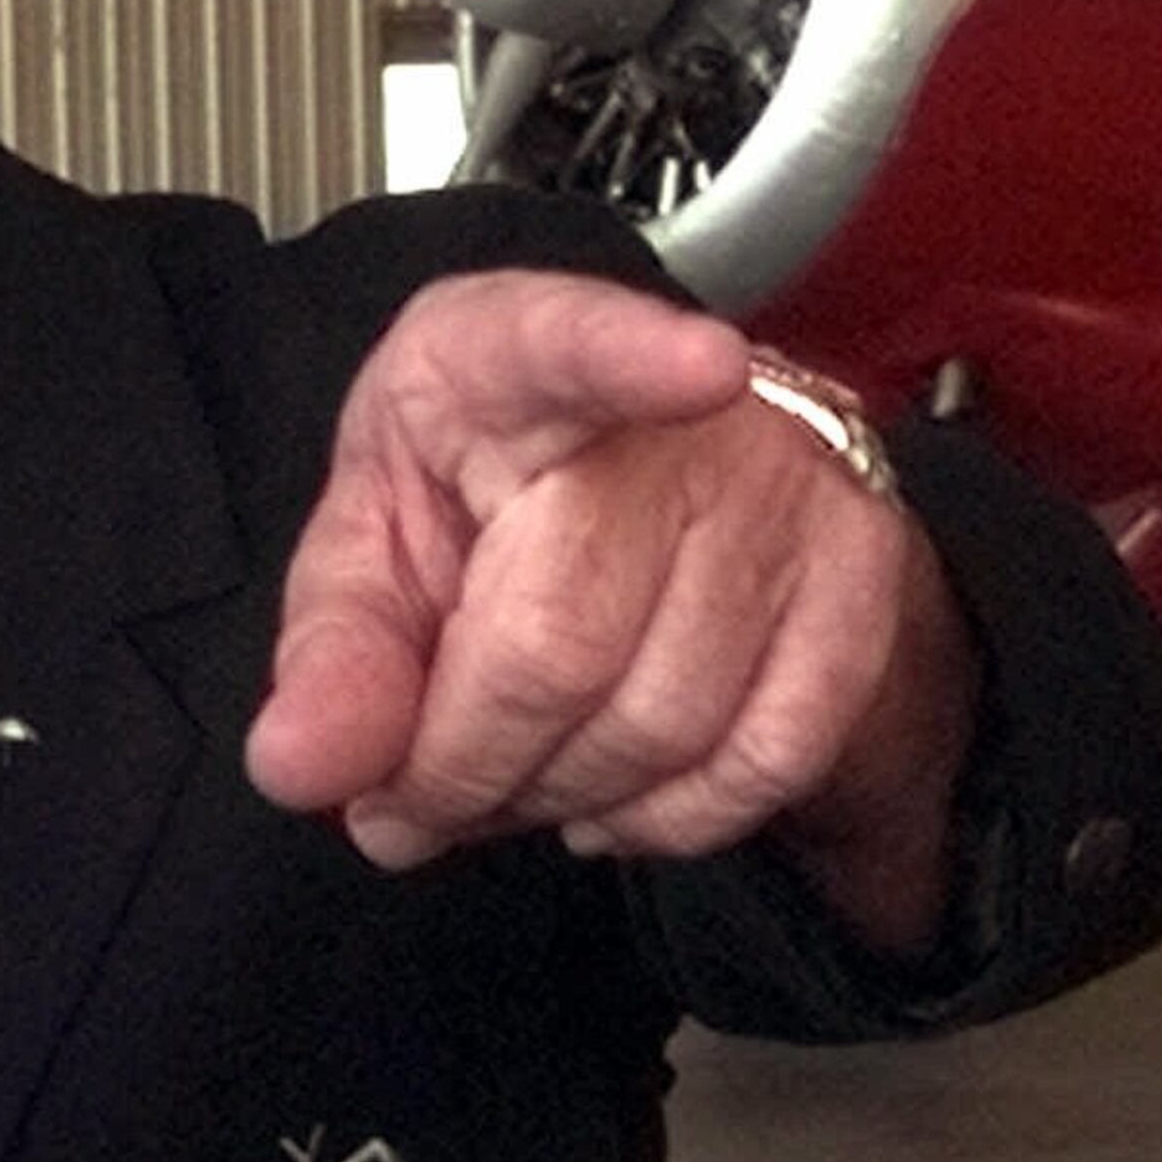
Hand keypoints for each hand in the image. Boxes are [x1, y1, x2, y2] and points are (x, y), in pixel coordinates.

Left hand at [245, 271, 973, 951]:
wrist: (655, 502)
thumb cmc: (486, 510)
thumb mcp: (376, 559)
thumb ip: (334, 657)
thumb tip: (302, 762)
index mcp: (509, 354)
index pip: (568, 343)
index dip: (633, 354)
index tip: (701, 366)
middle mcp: (677, 407)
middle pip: (563, 637)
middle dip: (468, 764)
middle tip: (419, 799)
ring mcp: (787, 491)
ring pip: (662, 722)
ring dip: (563, 800)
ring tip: (517, 780)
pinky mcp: (860, 580)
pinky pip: (764, 759)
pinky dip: (671, 818)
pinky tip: (616, 795)